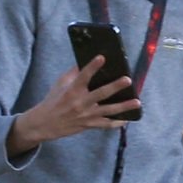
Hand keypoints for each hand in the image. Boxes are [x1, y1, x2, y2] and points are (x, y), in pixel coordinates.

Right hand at [6, 57, 136, 155]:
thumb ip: (74, 73)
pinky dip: (117, 123)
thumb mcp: (60, 84)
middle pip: (101, 94)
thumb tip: (85, 61)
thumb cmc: (53, 100)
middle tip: (128, 80)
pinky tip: (128, 119)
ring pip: (108, 111)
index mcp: (72, 90)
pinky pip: (106, 125)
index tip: (102, 57)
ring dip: (123, 107)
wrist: (45, 123)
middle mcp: (80, 103)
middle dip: (115, 87)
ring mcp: (86, 116)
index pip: (83, 76)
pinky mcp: (89, 125)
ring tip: (137, 102)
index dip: (92, 66)